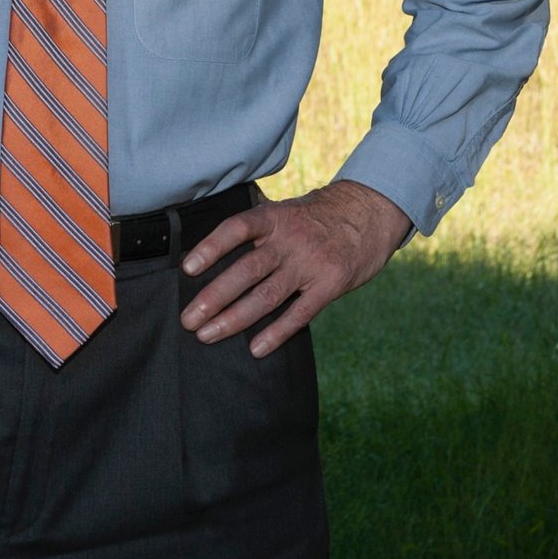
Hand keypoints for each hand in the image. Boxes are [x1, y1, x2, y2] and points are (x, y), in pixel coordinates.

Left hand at [178, 179, 412, 357]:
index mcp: (275, 218)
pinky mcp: (330, 285)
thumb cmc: (318, 216)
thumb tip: (212, 245)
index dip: (211, 247)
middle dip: (213, 297)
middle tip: (188, 319)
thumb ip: (257, 226)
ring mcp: (311, 264)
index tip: (187, 268)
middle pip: (246, 270)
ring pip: (267, 295)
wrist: (370, 214)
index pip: (237, 229)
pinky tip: (256, 348)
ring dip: (234, 318)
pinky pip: (299, 313)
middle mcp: (290, 240)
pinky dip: (277, 333)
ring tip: (207, 335)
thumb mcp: (287, 209)